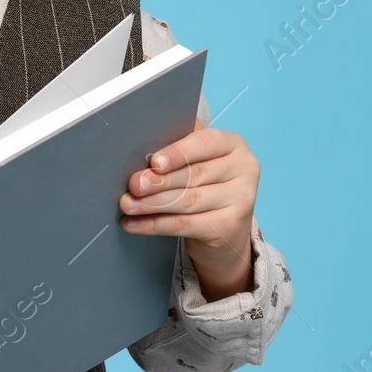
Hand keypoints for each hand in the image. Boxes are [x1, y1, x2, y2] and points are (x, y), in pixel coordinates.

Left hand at [119, 120, 258, 301]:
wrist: (226, 228)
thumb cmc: (204, 184)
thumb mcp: (198, 161)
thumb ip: (177, 155)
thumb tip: (142, 160)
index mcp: (233, 144)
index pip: (205, 143)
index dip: (178, 152)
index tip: (155, 162)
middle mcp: (244, 169)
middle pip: (195, 174)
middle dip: (159, 181)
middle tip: (134, 185)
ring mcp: (242, 199)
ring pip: (188, 201)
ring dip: (152, 204)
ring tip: (127, 204)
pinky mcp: (230, 227)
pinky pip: (185, 225)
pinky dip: (155, 224)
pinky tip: (134, 223)